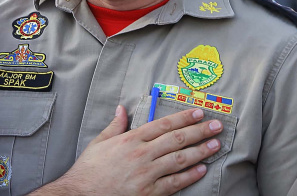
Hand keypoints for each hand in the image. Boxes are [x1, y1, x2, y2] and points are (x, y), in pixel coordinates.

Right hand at [39, 105, 222, 195]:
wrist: (80, 194)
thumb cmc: (89, 170)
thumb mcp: (99, 142)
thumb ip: (115, 126)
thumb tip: (122, 109)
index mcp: (130, 139)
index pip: (163, 124)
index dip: (183, 117)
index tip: (198, 113)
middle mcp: (141, 154)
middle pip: (177, 139)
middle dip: (199, 131)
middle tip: (216, 125)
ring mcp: (146, 174)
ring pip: (179, 159)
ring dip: (200, 151)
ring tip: (215, 145)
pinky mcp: (149, 193)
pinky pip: (174, 183)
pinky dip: (189, 175)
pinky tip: (201, 169)